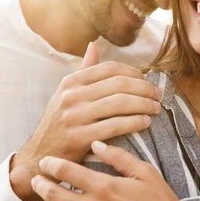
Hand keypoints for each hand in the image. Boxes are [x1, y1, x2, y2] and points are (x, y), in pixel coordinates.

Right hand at [9, 43, 162, 200]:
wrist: (41, 155)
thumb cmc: (58, 122)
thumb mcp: (65, 93)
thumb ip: (83, 70)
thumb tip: (94, 45)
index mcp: (71, 82)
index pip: (110, 68)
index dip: (134, 72)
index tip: (147, 80)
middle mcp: (71, 96)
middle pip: (118, 84)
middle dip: (144, 88)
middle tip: (158, 94)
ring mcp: (74, 116)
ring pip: (119, 103)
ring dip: (144, 104)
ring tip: (155, 108)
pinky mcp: (79, 137)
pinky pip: (115, 125)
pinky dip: (134, 122)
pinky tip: (145, 122)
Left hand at [32, 141, 178, 200]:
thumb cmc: (158, 198)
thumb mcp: (145, 173)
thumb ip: (120, 158)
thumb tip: (98, 143)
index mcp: (107, 187)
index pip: (72, 174)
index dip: (55, 166)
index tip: (46, 161)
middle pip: (60, 197)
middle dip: (44, 187)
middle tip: (35, 179)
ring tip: (40, 193)